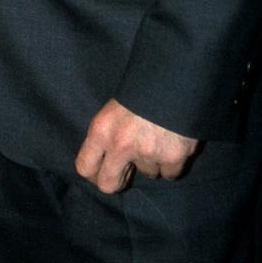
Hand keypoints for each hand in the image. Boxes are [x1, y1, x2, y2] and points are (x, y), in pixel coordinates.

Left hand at [75, 98, 198, 192]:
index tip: (101, 172)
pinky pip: (169, 174)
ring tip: (159, 139)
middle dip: (117, 182)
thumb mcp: (114, 108)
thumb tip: (107, 162)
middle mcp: (121, 145)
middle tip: (127, 173)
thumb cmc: (142, 90)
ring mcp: (148, 153)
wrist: (176, 77)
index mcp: (101, 130)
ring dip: (152, 163)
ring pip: (147, 174)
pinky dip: (172, 164)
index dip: (93, 173)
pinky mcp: (173, 157)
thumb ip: (107, 135)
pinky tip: (173, 145)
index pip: (84, 167)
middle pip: (108, 185)